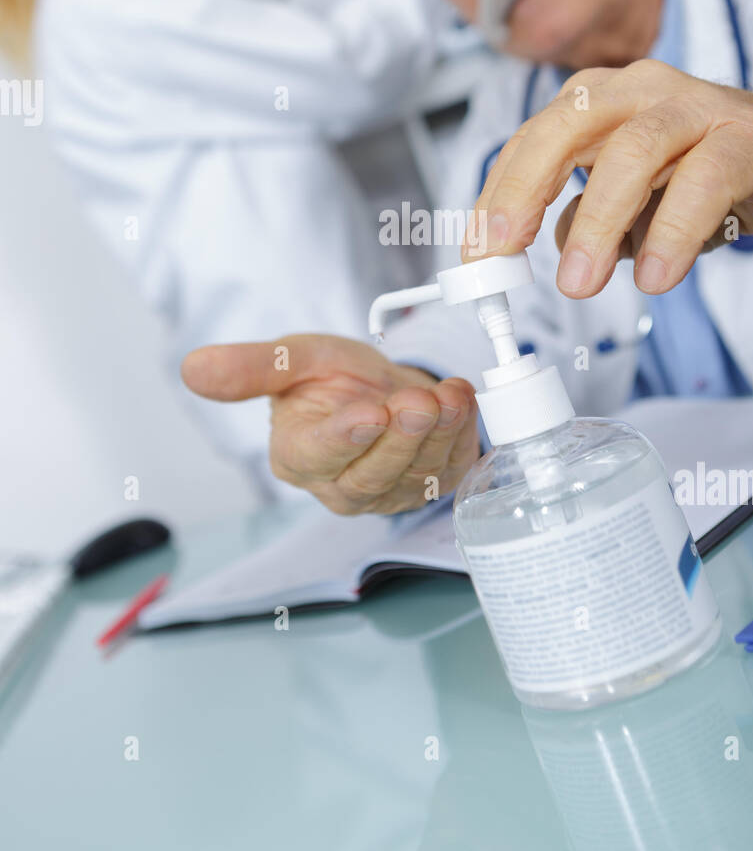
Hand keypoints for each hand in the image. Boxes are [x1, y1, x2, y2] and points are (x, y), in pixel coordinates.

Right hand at [182, 334, 477, 515]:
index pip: (317, 456)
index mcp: (299, 456)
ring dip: (438, 434)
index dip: (344, 437)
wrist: (379, 384)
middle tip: (418, 402)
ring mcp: (390, 491)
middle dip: (400, 439)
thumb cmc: (331, 377)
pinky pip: (449, 467)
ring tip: (448, 395)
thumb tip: (192, 368)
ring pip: (415, 475)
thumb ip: (249, 367)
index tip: (369, 412)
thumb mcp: (293, 359)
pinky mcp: (431, 483)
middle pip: (371, 476)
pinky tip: (462, 400)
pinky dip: (462, 433)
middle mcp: (342, 485)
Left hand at [464, 58, 752, 305]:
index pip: (529, 143)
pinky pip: (705, 180)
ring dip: (597, 222)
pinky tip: (655, 274)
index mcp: (598, 101)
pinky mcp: (748, 136)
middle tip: (501, 255)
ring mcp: (695, 106)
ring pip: (633, 152)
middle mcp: (639, 91)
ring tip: (577, 283)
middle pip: (563, 128)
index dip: (495, 198)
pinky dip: (674, 231)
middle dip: (523, 193)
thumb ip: (585, 221)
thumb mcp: (630, 205)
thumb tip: (548, 248)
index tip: (476, 255)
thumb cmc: (705, 174)